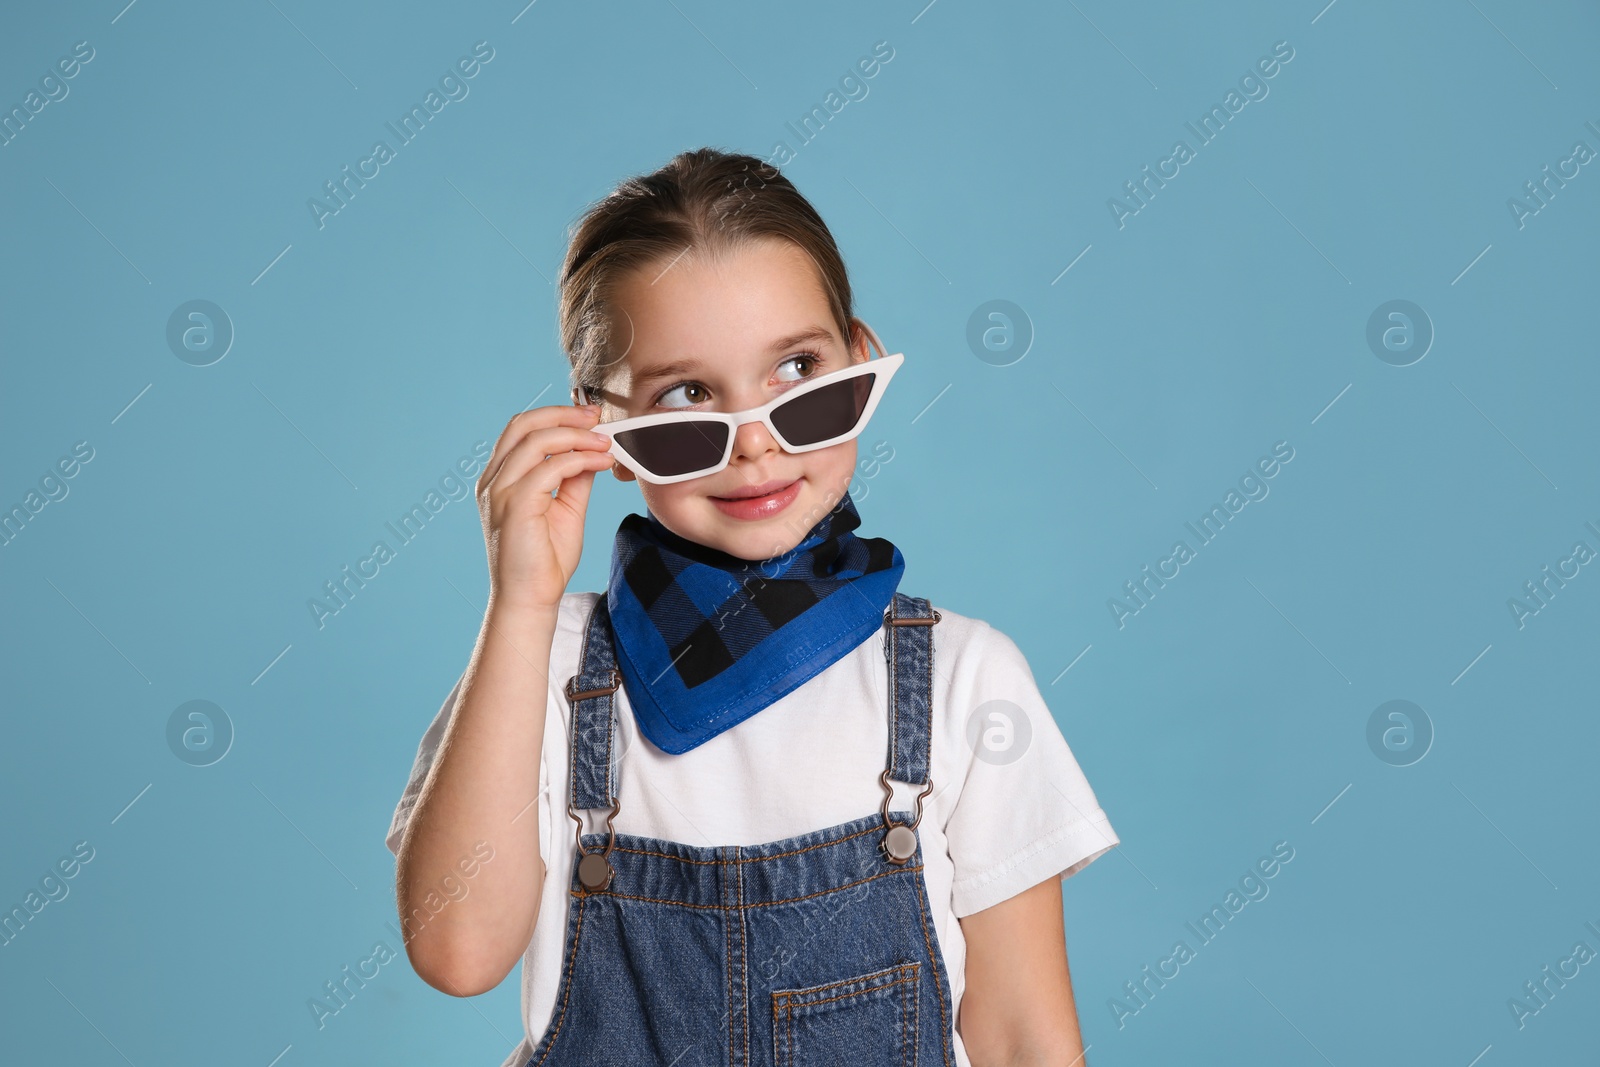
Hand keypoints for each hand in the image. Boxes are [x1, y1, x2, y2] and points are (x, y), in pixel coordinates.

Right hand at [475, 404, 615, 613]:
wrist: (531, 599)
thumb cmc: (545, 560)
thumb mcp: (566, 508)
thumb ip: (575, 477)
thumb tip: (593, 450)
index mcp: (501, 478)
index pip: (522, 429)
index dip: (556, 415)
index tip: (590, 416)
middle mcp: (494, 481)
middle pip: (524, 424)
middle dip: (564, 414)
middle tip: (597, 417)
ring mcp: (500, 492)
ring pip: (536, 441)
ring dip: (577, 436)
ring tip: (605, 443)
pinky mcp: (515, 505)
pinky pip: (549, 468)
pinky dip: (579, 459)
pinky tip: (601, 462)